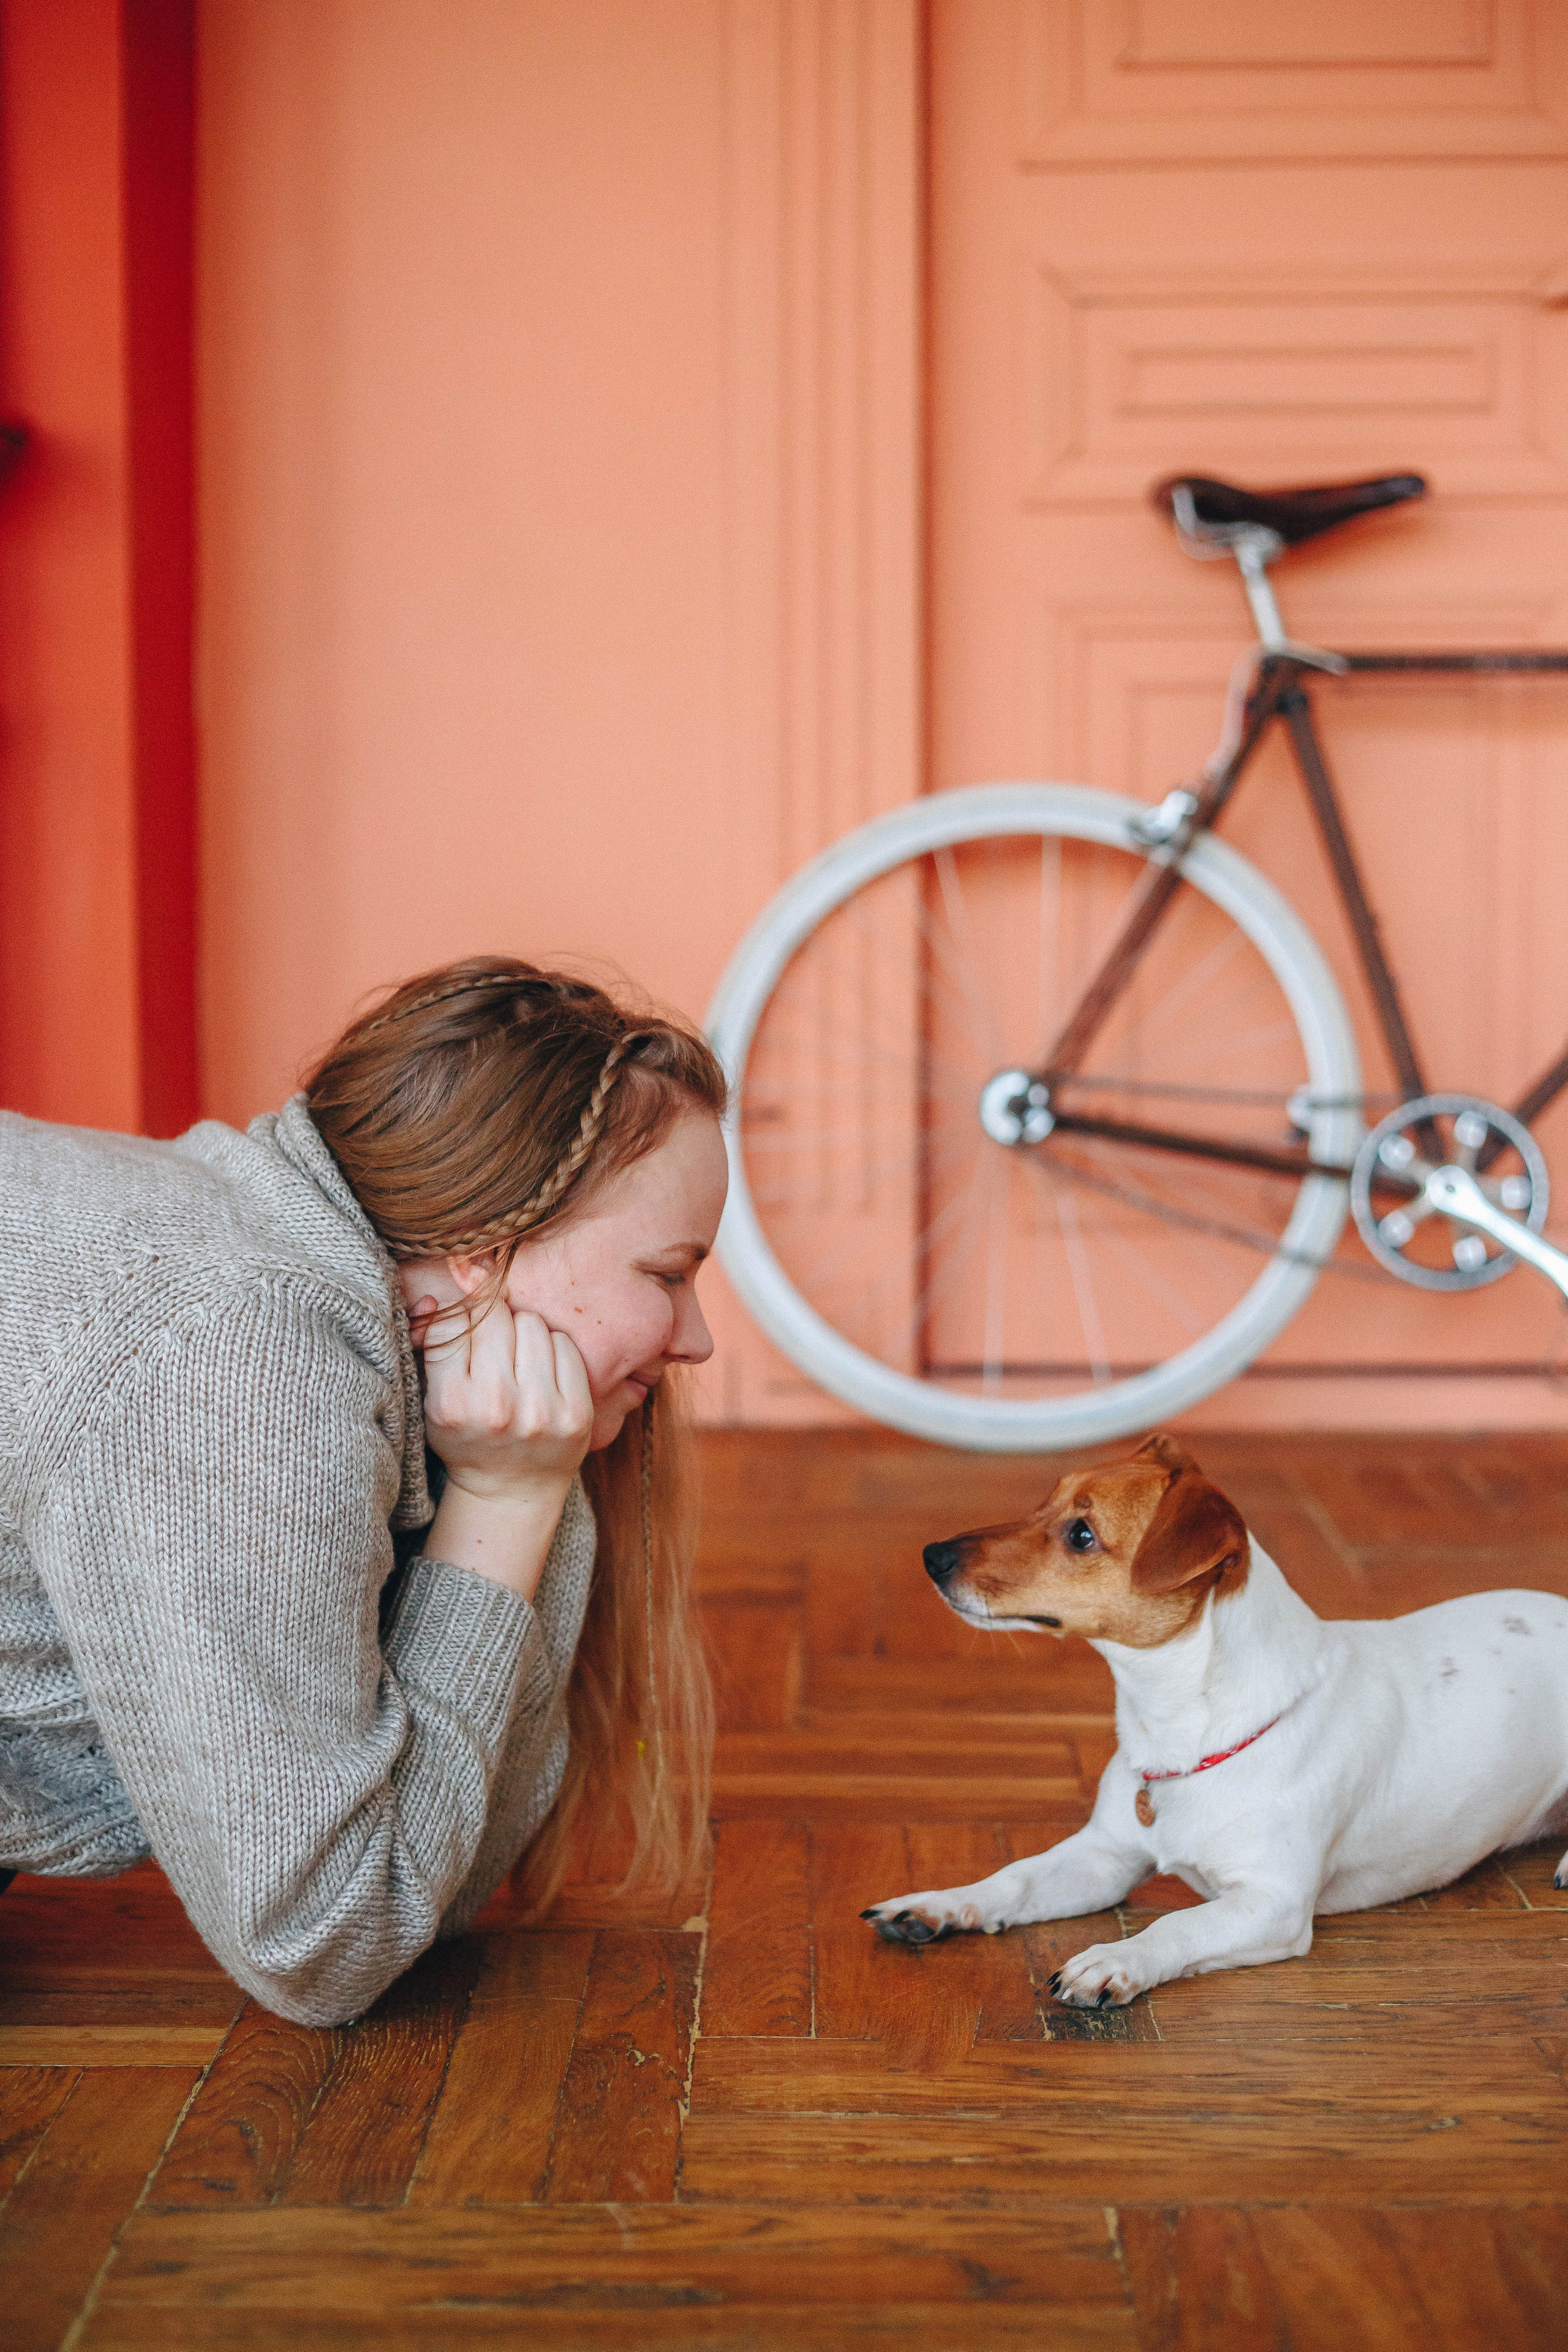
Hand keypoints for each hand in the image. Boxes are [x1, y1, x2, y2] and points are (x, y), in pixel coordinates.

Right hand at [417, 1291, 594, 1502]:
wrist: (512, 1490)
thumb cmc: (468, 1437)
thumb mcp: (432, 1402)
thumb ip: (428, 1347)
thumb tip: (432, 1298)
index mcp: (451, 1405)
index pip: (451, 1324)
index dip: (457, 1321)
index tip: (464, 1335)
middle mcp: (496, 1407)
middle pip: (494, 1316)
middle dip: (491, 1322)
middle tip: (494, 1345)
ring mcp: (541, 1411)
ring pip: (532, 1323)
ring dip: (523, 1332)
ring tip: (517, 1359)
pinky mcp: (577, 1413)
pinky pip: (565, 1344)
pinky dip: (553, 1348)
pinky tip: (543, 1372)